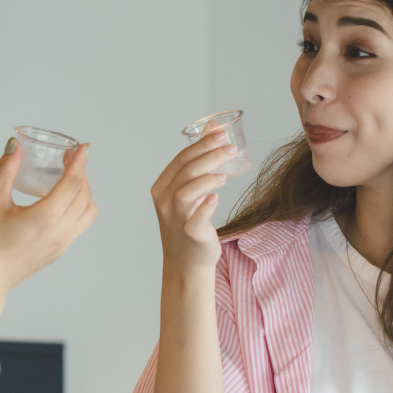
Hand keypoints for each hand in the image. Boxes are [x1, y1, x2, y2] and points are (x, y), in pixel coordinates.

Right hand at [0, 142, 96, 297]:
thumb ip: (6, 171)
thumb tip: (15, 146)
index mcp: (46, 217)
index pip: (73, 182)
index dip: (79, 162)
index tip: (82, 147)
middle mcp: (61, 231)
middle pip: (84, 194)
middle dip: (80, 173)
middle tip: (67, 158)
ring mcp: (62, 243)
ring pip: (88, 211)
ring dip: (83, 191)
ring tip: (66, 179)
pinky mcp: (59, 251)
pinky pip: (80, 224)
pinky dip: (79, 207)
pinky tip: (60, 201)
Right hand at [152, 128, 233, 273]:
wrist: (186, 261)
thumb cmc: (190, 222)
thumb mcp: (189, 192)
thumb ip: (198, 164)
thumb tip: (213, 130)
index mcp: (162, 188)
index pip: (181, 159)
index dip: (201, 144)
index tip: (221, 134)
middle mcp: (165, 202)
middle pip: (186, 171)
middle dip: (209, 155)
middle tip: (231, 147)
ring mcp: (175, 218)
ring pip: (187, 192)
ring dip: (207, 179)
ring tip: (225, 175)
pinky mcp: (189, 234)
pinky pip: (195, 218)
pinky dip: (205, 206)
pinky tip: (216, 198)